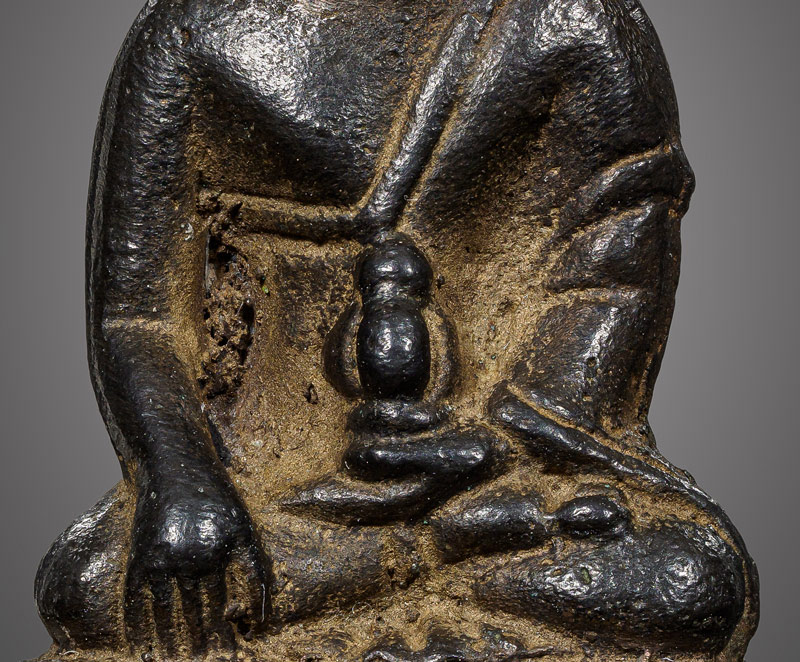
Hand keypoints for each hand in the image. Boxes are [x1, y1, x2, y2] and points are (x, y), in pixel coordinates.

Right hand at [124, 476, 270, 656]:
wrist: (176, 465)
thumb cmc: (218, 499)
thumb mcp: (244, 527)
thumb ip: (255, 567)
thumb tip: (261, 615)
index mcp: (217, 552)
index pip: (225, 606)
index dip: (230, 632)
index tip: (236, 650)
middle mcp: (189, 558)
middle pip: (196, 615)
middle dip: (203, 644)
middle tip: (209, 661)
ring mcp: (160, 558)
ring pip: (165, 614)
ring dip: (170, 643)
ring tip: (175, 661)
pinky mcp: (138, 556)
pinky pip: (135, 600)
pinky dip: (137, 627)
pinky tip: (143, 646)